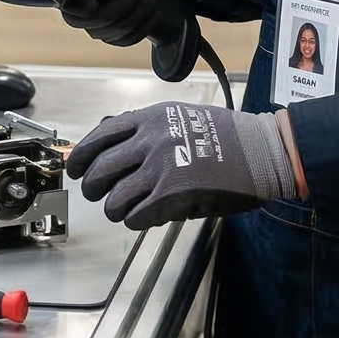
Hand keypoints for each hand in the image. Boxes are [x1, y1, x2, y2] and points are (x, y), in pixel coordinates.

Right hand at [67, 0, 194, 46]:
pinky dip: (138, 31)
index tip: (94, 2)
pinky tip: (154, 13)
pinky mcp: (119, 18)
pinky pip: (119, 39)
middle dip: (109, 14)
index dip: (73, 4)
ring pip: (101, 33)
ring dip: (129, 22)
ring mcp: (100, 5)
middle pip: (78, 20)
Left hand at [67, 101, 293, 228]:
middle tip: (96, 195)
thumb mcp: (182, 117)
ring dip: (115, 208)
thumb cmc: (228, 136)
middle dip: (91, 188)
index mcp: (151, 118)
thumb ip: (149, 129)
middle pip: (99, 170)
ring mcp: (161, 167)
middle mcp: (151, 139)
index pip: (100, 137)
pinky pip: (136, 215)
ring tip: (124, 210)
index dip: (81, 157)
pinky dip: (137, 220)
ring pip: (113, 198)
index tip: (75, 169)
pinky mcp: (173, 194)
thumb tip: (115, 143)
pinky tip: (147, 217)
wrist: (263, 151)